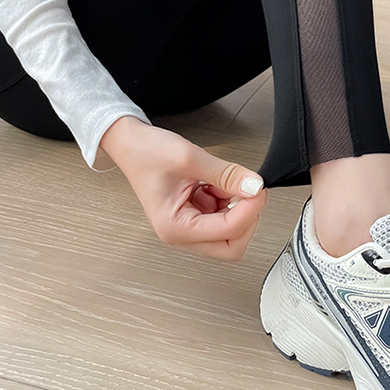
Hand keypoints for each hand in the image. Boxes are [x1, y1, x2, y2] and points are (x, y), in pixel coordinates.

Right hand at [100, 116, 267, 259]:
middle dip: (246, 217)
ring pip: (231, 232)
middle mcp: (181, 234)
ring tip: (220, 180)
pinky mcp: (195, 216)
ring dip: (235, 206)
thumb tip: (254, 186)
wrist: (131, 144)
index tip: (258, 189)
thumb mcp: (190, 158)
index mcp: (175, 228)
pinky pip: (223, 216)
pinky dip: (227, 199)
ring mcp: (189, 226)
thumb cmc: (146, 153)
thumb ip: (227, 174)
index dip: (250, 209)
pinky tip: (215, 182)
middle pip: (232, 245)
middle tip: (248, 190)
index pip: (228, 232)